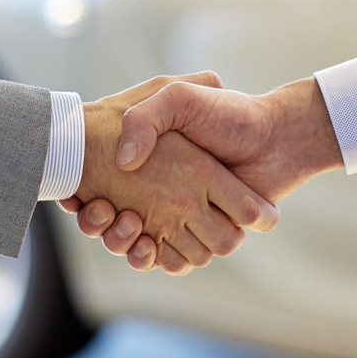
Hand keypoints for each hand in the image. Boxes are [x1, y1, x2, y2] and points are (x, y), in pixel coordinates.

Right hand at [67, 75, 278, 275]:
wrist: (277, 136)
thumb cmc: (230, 115)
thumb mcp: (179, 98)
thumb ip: (145, 118)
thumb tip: (123, 163)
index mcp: (154, 164)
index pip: (101, 188)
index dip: (86, 197)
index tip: (78, 193)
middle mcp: (165, 192)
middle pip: (114, 222)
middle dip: (100, 224)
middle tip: (97, 208)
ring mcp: (182, 217)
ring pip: (136, 245)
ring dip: (121, 240)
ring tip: (123, 219)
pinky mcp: (202, 237)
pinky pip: (168, 259)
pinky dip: (151, 256)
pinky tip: (144, 241)